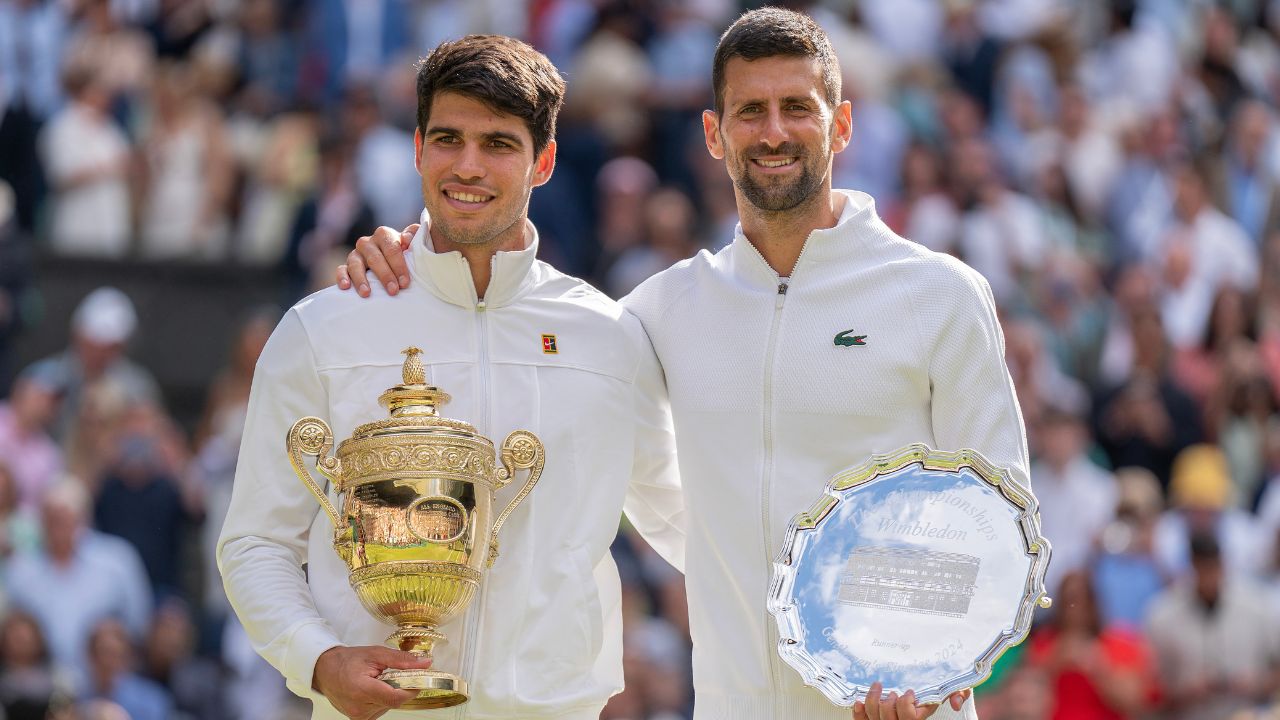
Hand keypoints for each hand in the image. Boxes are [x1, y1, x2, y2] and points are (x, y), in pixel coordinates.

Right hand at [312, 645, 432, 719]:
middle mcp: (360, 707)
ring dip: (389, 692)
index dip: (411, 688)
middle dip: (399, 686)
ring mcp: (359, 716)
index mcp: (362, 689)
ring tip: (377, 680)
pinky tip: (373, 689)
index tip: (417, 677)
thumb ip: (401, 660)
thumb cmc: (348, 661)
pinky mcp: (360, 719)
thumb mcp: (375, 654)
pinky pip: (381, 709)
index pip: (396, 697)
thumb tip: (425, 664)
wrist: (326, 671)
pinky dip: (382, 698)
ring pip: (388, 705)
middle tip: (391, 673)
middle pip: (394, 701)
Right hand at [337, 224, 417, 296]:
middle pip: (375, 258)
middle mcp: (368, 243)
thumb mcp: (413, 243)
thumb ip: (415, 235)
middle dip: (385, 275)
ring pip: (355, 264)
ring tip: (367, 293)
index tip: (405, 283)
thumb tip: (407, 239)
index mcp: (384, 235)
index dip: (399, 266)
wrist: (392, 261)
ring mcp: (356, 254)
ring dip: (361, 279)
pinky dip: (342, 277)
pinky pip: (341, 270)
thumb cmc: (406, 254)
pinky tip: (345, 287)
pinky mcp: (347, 266)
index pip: (391, 249)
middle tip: (393, 291)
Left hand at [853, 682, 969, 719]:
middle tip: (893, 692)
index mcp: (918, 719)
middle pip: (888, 716)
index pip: (910, 717)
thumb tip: (955, 703)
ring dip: (872, 700)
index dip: (906, 703)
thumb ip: (959, 693)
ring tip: (878, 688)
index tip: (910, 691)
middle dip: (888, 701)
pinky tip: (859, 700)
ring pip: (873, 717)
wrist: (917, 697)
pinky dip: (858, 710)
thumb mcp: (948, 691)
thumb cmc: (933, 693)